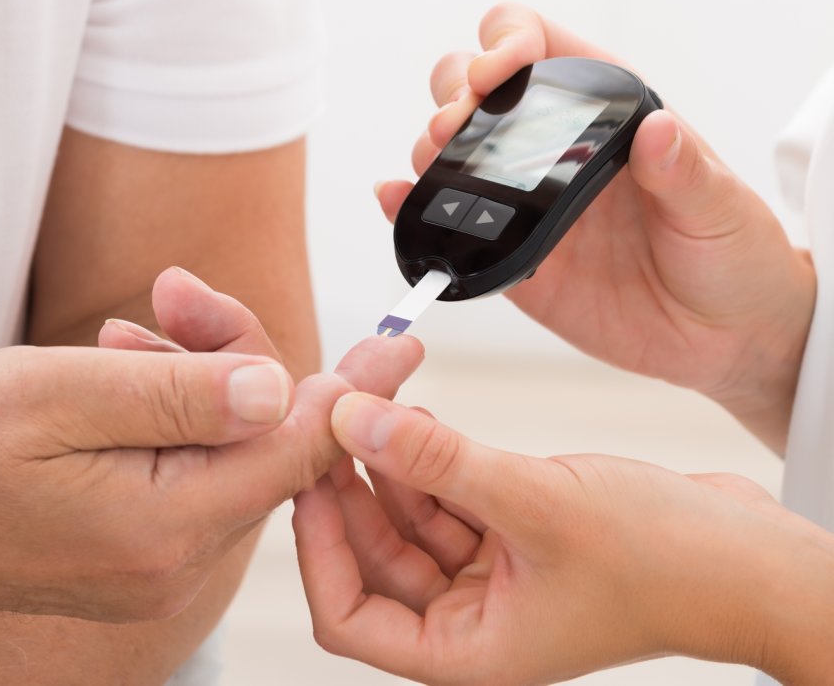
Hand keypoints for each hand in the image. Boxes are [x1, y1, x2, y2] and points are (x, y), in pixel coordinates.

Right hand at [0, 269, 422, 634]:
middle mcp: (174, 559)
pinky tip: (127, 369)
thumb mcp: (61, 394)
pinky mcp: (139, 549)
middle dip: (234, 356)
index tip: (401, 344)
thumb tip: (282, 389)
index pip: (295, 453)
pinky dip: (171, 413)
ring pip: (224, 448)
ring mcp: (157, 562)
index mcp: (164, 526)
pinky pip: (188, 469)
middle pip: (260, 441)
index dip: (351, 392)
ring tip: (127, 334)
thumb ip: (180, 394)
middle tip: (175, 295)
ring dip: (192, 376)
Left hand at [293, 393, 833, 685]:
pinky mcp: (512, 532)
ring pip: (407, 517)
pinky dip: (427, 458)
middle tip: (328, 416)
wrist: (748, 554)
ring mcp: (491, 574)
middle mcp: (470, 617)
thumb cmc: (667, 562)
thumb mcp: (537, 503)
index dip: (317, 547)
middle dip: (348, 486)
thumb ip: (439, 463)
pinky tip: (414, 414)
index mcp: (467, 650)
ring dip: (387, 462)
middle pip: (374, 554)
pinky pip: (446, 495)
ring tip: (372, 402)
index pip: (349, 616)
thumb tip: (352, 420)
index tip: (305, 477)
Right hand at [376, 3, 814, 451]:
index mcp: (603, 114)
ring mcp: (523, 200)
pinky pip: (448, 222)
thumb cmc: (731, 256)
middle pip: (473, 88)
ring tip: (433, 159)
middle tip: (456, 124)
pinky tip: (397, 198)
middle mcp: (552, 149)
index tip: (498, 72)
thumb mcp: (721, 207)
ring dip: (428, 144)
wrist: (720, 338)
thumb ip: (685, 171)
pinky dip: (410, 206)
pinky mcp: (508, 254)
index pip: (537, 46)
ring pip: (449, 148)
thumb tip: (658, 131)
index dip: (505, 41)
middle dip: (453, 91)